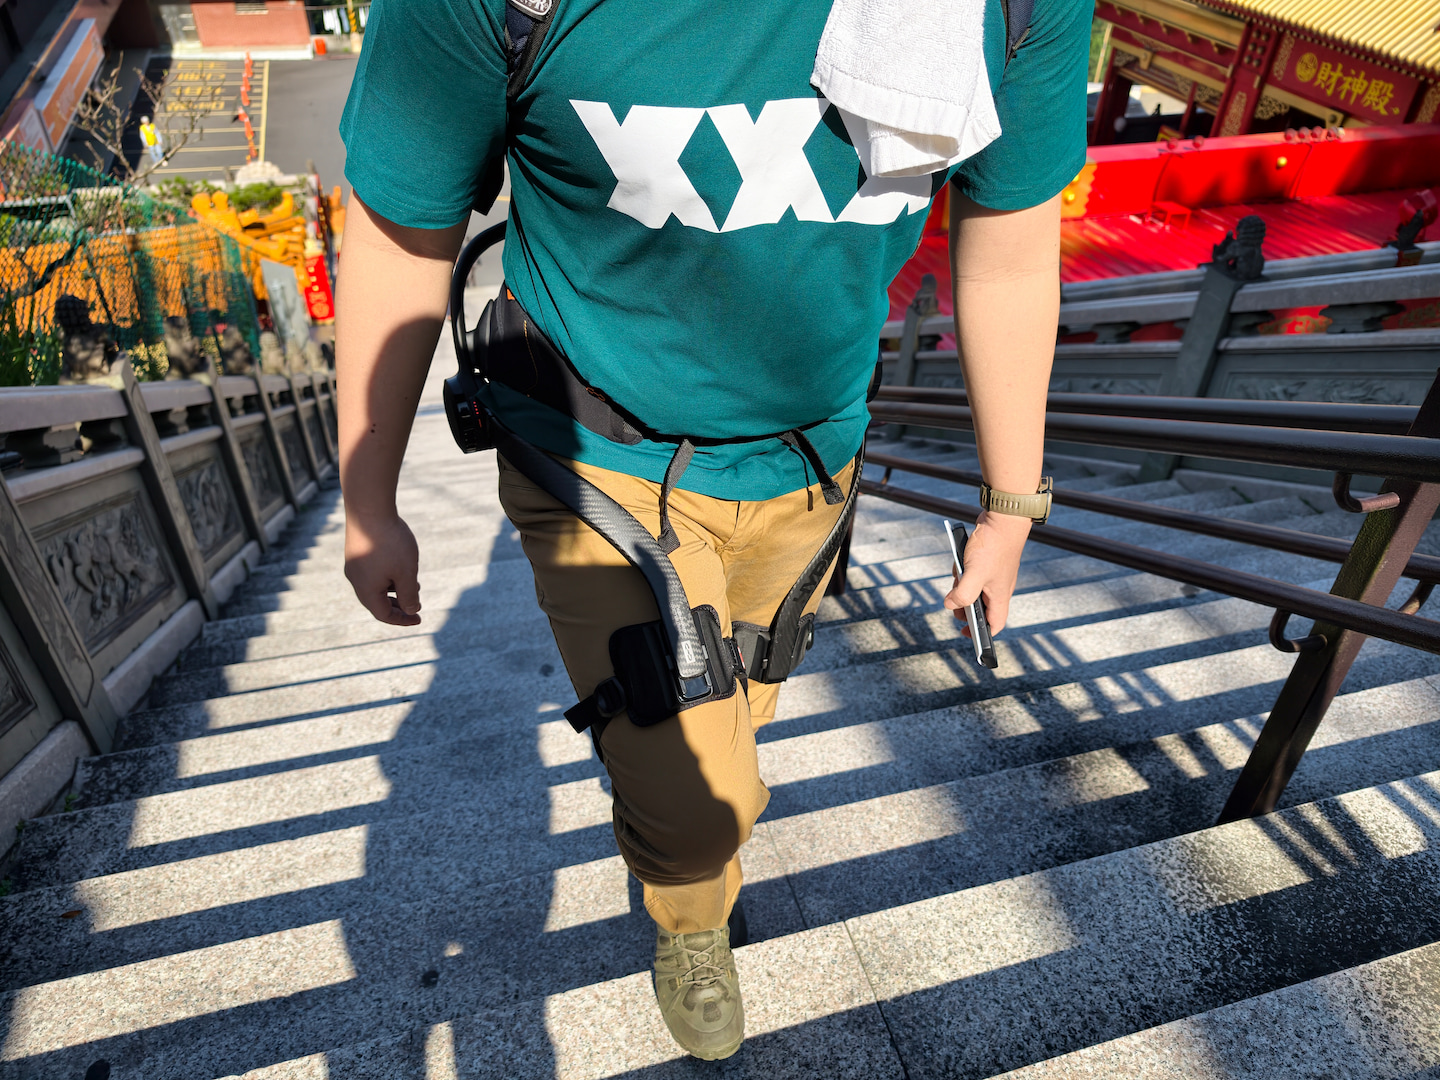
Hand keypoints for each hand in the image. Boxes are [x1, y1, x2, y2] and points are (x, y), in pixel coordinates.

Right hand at [344, 512, 421, 624]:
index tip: (419, 618)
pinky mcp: (355, 550)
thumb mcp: (406, 572)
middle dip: (398, 606)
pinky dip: (387, 576)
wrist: (368, 508)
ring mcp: (354, 564)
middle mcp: (356, 580)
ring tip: (414, 585)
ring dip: (394, 590)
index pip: (383, 614)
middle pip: (376, 602)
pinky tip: (401, 566)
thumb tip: (411, 610)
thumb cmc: (390, 542)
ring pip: (374, 585)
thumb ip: (409, 595)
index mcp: (366, 590)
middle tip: (415, 608)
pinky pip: (372, 572)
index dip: (402, 619)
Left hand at [943, 511, 1029, 635]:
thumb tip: (950, 605)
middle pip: (981, 607)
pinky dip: (963, 570)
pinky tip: (960, 561)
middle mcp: (998, 587)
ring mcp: (993, 574)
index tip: (966, 634)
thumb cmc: (993, 546)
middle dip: (964, 606)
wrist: (1003, 518)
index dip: (982, 633)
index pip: (995, 623)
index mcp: (999, 596)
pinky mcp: (987, 561)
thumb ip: (962, 594)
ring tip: (958, 575)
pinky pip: (971, 573)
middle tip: (953, 603)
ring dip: (962, 585)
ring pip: (974, 588)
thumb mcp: (974, 574)